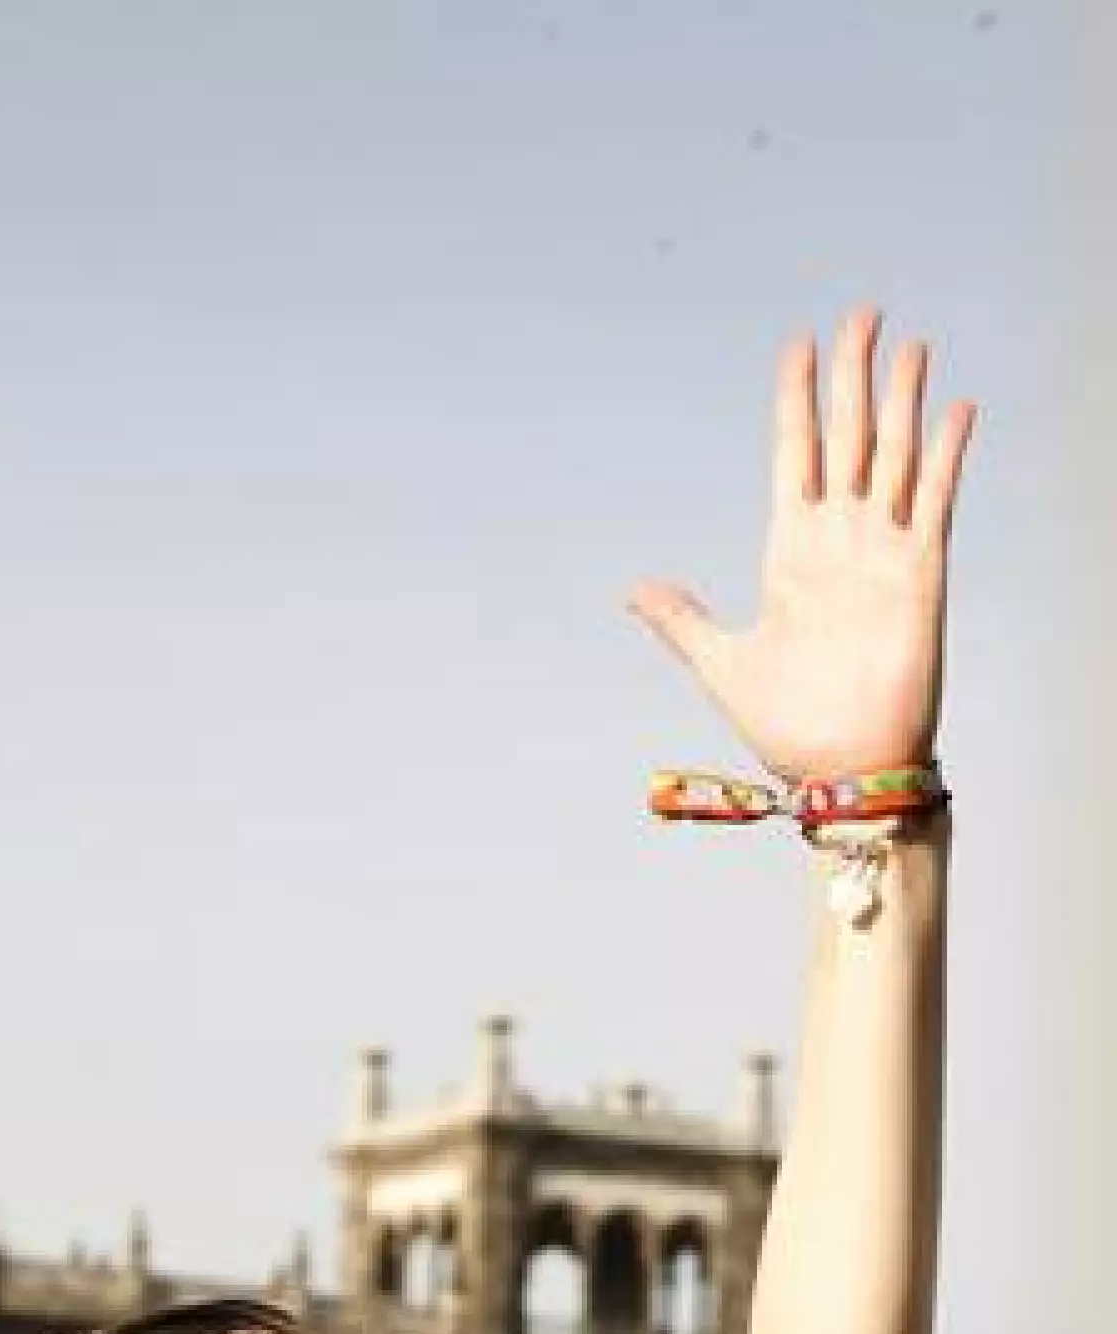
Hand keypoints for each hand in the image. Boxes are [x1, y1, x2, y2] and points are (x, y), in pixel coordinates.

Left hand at [630, 310, 975, 783]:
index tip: (798, 344)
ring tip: (908, 344)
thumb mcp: (721, 664)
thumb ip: (681, 621)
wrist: (843, 767)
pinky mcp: (921, 573)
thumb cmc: (789, 725)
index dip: (796, 400)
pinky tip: (954, 409)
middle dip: (853, 374)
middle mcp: (841, 539)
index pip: (796, 453)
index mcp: (792, 551)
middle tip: (861, 313)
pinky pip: (936, 500)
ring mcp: (883, 551)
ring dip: (902, 399)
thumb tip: (632, 591)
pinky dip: (946, 454)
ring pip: (895, 454)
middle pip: (849, 435)